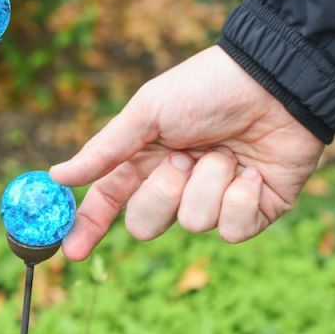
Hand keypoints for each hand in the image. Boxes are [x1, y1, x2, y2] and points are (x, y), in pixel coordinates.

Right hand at [49, 45, 324, 257]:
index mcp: (147, 160)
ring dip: (209, 184)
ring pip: (193, 224)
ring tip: (228, 153)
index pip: (109, 202)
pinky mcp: (255, 212)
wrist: (277, 82)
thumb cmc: (209, 88)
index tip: (73, 250)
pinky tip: (253, 171)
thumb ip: (104, 151)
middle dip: (162, 194)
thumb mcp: (148, 112)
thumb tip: (58, 176)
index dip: (89, 228)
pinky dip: (241, 199)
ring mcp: (217, 200)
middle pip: (146, 223)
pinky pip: (232, 230)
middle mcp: (179, 185)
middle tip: (183, 160)